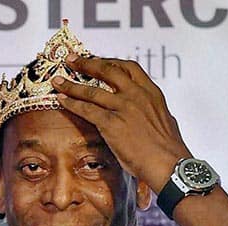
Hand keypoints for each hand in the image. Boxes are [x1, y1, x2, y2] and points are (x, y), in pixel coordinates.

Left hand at [53, 56, 189, 191]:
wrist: (170, 165)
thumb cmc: (170, 151)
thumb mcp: (166, 122)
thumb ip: (154, 113)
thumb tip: (152, 114)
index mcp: (152, 93)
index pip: (129, 68)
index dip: (110, 62)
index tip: (97, 60)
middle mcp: (137, 95)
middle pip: (108, 71)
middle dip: (87, 63)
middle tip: (72, 59)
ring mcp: (124, 107)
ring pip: (92, 90)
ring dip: (71, 84)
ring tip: (57, 80)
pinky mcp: (112, 123)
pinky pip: (86, 109)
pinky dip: (71, 103)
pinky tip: (61, 100)